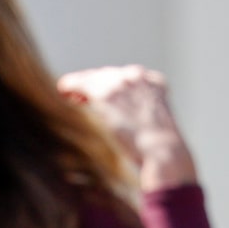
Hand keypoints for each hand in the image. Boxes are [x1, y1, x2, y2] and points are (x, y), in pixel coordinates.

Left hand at [58, 65, 199, 190]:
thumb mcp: (155, 122)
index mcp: (154, 82)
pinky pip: (77, 83)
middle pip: (105, 74)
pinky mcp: (105, 95)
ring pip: (90, 78)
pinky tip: (64, 94)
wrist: (164, 153)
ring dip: (80, 87)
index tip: (101, 95)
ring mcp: (120, 84)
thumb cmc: (161, 148)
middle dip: (93, 85)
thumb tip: (122, 115)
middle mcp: (137, 77)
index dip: (109, 85)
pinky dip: (68, 87)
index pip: (124, 75)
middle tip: (81, 98)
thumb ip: (140, 110)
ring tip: (72, 98)